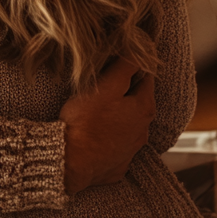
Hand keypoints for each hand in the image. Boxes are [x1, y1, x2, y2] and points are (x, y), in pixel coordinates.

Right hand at [59, 57, 156, 195]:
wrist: (69, 161)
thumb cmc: (85, 121)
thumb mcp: (106, 86)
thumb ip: (125, 67)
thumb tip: (139, 52)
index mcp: (143, 109)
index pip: (147, 79)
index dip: (134, 67)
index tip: (120, 61)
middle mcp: (143, 131)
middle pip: (138, 103)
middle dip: (126, 92)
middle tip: (105, 83)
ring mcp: (131, 151)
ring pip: (129, 126)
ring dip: (118, 116)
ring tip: (98, 109)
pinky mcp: (117, 165)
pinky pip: (116, 146)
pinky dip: (110, 138)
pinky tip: (95, 134)